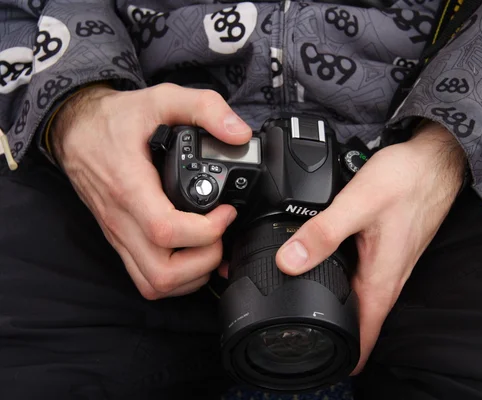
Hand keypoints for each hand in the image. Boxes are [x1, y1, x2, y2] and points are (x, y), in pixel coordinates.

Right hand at [51, 83, 251, 299]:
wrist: (76, 129)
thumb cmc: (116, 119)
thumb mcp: (161, 98)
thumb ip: (203, 108)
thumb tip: (238, 134)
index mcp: (130, 187)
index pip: (166, 230)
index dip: (206, 230)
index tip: (226, 211)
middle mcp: (122, 220)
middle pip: (162, 273)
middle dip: (203, 260)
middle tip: (220, 232)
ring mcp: (119, 235)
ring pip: (154, 284)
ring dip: (192, 275)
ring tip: (211, 244)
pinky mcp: (121, 241)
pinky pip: (146, 279)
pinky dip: (177, 278)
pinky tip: (195, 254)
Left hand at [275, 122, 465, 373]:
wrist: (435, 159)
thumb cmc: (406, 180)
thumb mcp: (358, 203)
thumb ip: (323, 232)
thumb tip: (289, 261)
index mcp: (382, 278)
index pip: (366, 336)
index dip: (345, 357)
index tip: (321, 364)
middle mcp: (389, 278)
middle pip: (361, 321)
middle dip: (334, 335)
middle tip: (301, 336)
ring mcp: (390, 264)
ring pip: (361, 298)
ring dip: (339, 308)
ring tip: (307, 309)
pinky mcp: (388, 250)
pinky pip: (364, 278)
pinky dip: (344, 282)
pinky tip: (327, 270)